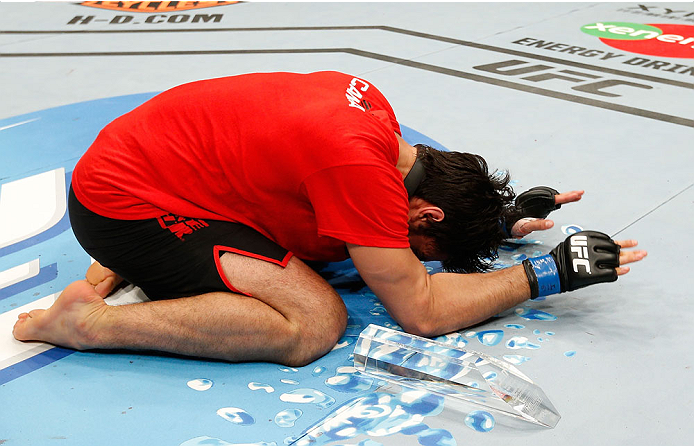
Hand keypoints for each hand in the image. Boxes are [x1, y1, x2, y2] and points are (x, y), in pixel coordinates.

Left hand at [511, 190, 583, 236]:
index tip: (578, 194)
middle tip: (580, 193)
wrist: (506, 223)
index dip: (568, 197)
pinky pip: (550, 203)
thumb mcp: (526, 226)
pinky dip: (558, 201)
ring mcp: (539, 205)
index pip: (557, 199)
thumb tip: (550, 224)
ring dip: (565, 196)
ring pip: (554, 198)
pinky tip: (561, 201)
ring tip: (575, 195)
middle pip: (558, 197)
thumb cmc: (514, 224)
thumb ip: (538, 225)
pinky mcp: (538, 208)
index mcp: (540, 205)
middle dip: (569, 195)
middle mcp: (540, 204)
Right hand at [522, 231, 646, 297]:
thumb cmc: (562, 258)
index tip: (632, 243)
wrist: (552, 272)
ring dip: (629, 259)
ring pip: (615, 260)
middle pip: (614, 250)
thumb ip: (592, 245)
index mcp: (585, 238)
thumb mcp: (575, 244)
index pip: (608, 240)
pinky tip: (626, 270)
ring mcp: (592, 261)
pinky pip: (610, 273)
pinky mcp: (593, 274)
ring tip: (640, 257)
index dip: (621, 243)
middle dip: (629, 252)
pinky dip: (619, 272)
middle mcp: (590, 248)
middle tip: (642, 252)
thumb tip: (611, 246)